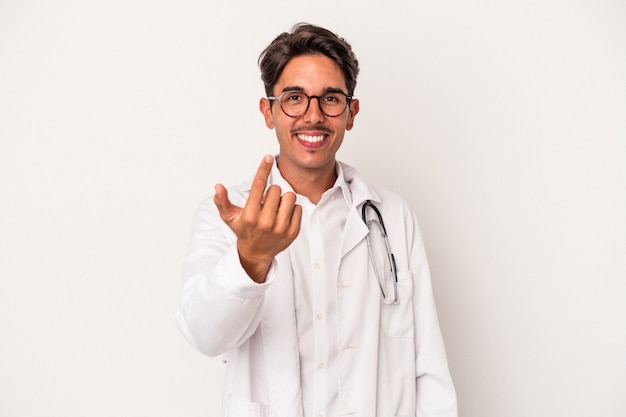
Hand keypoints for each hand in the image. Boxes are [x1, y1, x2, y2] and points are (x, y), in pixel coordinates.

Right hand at [214, 155, 301, 282]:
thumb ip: (222, 201)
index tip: (268, 157)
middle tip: (266, 203)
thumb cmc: (243, 230)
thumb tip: (218, 186)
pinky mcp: (293, 232)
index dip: (264, 168)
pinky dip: (292, 210)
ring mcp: (281, 228)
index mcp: (250, 215)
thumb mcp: (230, 217)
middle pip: (276, 189)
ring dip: (283, 200)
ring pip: (290, 197)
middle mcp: (266, 222)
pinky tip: (283, 217)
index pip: (259, 185)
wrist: (256, 253)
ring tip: (275, 208)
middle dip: (271, 193)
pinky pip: (298, 208)